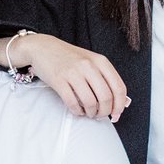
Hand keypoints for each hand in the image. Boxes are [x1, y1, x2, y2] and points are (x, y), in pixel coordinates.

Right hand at [4, 34, 128, 120]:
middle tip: (101, 115)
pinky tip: (77, 110)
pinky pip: (72, 102)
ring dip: (91, 113)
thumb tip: (120, 100)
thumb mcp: (91, 61)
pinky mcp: (58, 80)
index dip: (120, 105)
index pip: (118, 87)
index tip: (116, 113)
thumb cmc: (68, 57)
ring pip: (90, 102)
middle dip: (105, 112)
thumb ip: (105, 77)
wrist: (43, 48)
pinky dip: (77, 111)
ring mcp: (73, 73)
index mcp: (100, 61)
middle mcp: (89, 66)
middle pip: (105, 97)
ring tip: (89, 113)